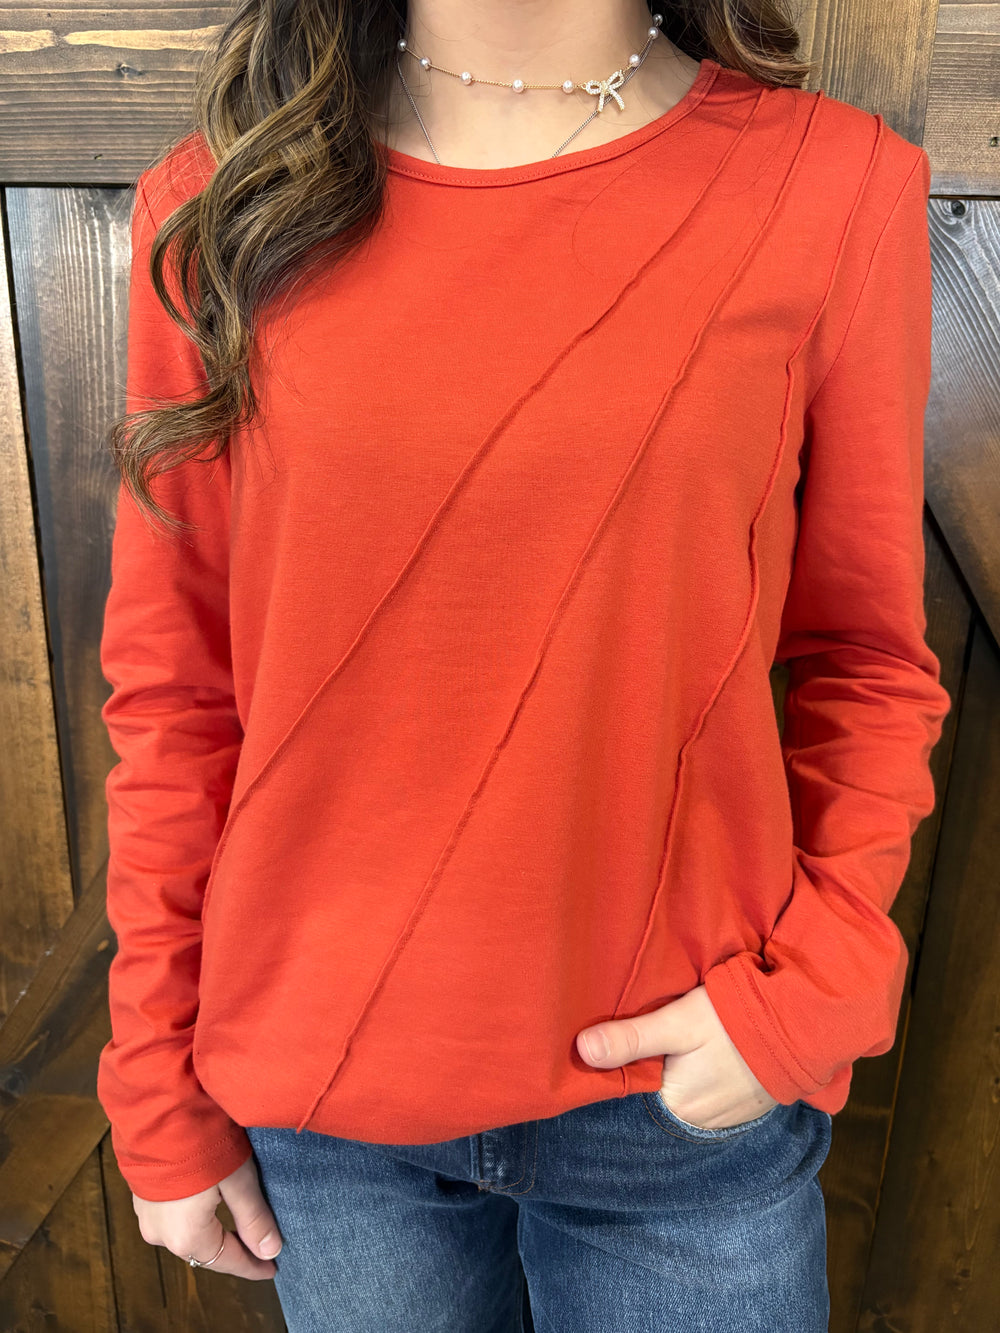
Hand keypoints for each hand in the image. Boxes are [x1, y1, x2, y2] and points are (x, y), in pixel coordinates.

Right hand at [132, 1154, 282, 1280]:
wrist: (158, 1111)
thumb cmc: (201, 1142)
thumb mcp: (238, 1180)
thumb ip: (254, 1219)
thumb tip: (270, 1251)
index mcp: (187, 1237)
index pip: (227, 1261)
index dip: (252, 1266)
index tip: (272, 1269)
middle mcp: (161, 1235)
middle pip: (205, 1250)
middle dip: (233, 1249)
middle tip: (261, 1246)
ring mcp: (147, 1216)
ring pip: (187, 1234)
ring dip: (213, 1232)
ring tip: (239, 1227)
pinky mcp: (141, 1196)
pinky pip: (172, 1218)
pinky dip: (194, 1218)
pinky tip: (209, 1206)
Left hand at [576, 984, 779, 1128]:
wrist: (801, 1024)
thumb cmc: (735, 1020)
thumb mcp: (678, 1021)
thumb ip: (632, 1038)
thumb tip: (582, 1050)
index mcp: (677, 1107)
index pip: (633, 1096)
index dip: (620, 1075)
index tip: (604, 1055)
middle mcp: (699, 1123)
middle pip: (658, 1098)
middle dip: (648, 1075)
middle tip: (641, 1045)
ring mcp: (726, 1118)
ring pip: (684, 1098)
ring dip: (676, 1079)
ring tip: (669, 1051)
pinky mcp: (745, 1106)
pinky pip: (710, 1098)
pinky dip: (701, 1082)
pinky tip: (700, 1060)